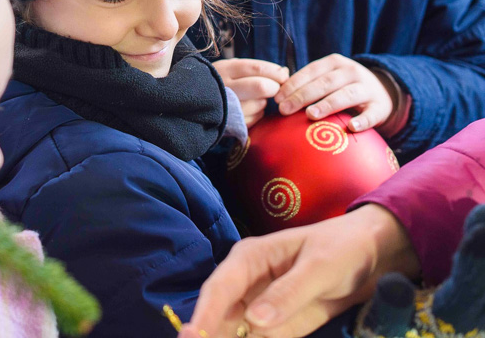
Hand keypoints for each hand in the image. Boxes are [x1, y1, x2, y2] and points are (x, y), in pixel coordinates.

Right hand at [178, 205, 420, 337]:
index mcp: (249, 259)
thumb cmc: (343, 249)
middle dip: (208, 336)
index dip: (203, 315)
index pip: (219, 289)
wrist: (374, 256)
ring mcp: (260, 308)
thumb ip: (289, 293)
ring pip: (233, 333)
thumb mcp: (320, 267)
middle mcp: (247, 284)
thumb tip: (254, 320)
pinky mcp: (278, 327)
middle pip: (218, 315)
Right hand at [214, 59, 288, 127]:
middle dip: (274, 87)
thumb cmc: (220, 80)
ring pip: (260, 104)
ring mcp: (226, 107)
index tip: (284, 75)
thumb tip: (285, 72)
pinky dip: (257, 113)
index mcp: (225, 69)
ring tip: (256, 98)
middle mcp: (224, 87)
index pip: (257, 69)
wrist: (194, 101)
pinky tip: (249, 108)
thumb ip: (257, 68)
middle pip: (261, 87)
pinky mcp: (230, 123)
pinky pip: (255, 118)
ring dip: (264, 101)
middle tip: (274, 88)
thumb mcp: (232, 68)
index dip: (276, 72)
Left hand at [274, 54, 392, 131]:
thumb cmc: (342, 87)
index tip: (278, 99)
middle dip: (303, 96)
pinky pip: (371, 114)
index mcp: (334, 63)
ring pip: (346, 95)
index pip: (311, 71)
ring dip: (328, 104)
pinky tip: (351, 128)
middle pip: (325, 83)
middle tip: (285, 110)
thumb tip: (278, 96)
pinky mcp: (380, 107)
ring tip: (311, 114)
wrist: (382, 92)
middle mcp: (351, 72)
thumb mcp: (327, 78)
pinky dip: (362, 121)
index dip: (293, 84)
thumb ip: (307, 83)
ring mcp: (367, 89)